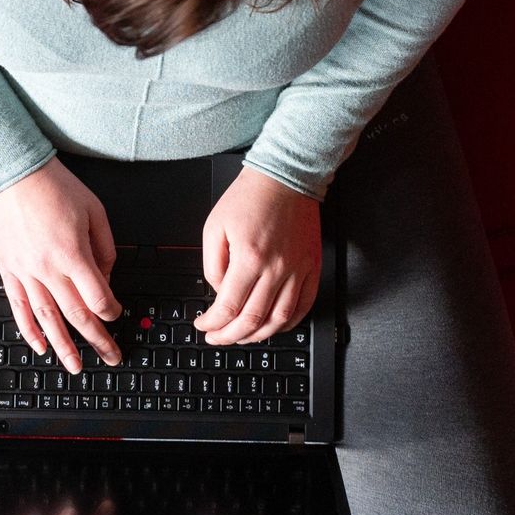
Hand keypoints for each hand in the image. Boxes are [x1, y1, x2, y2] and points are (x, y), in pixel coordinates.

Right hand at [0, 158, 123, 371]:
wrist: (13, 174)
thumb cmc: (54, 187)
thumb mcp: (95, 212)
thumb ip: (105, 249)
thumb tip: (106, 278)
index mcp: (73, 254)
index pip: (98, 298)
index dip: (112, 311)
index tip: (117, 313)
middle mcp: (48, 269)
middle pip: (77, 315)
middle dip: (97, 340)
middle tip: (110, 355)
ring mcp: (26, 272)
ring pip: (47, 319)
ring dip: (64, 346)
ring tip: (75, 365)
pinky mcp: (9, 270)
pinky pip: (19, 308)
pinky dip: (29, 330)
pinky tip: (40, 346)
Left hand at [195, 166, 321, 344]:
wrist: (285, 177)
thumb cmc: (249, 197)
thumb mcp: (214, 227)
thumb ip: (212, 265)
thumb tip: (219, 292)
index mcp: (248, 257)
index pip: (228, 307)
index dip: (212, 324)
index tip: (203, 325)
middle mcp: (276, 268)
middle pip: (252, 319)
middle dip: (230, 336)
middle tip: (217, 338)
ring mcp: (297, 270)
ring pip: (279, 319)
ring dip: (258, 335)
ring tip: (242, 336)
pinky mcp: (312, 267)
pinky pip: (304, 305)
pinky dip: (288, 323)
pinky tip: (274, 326)